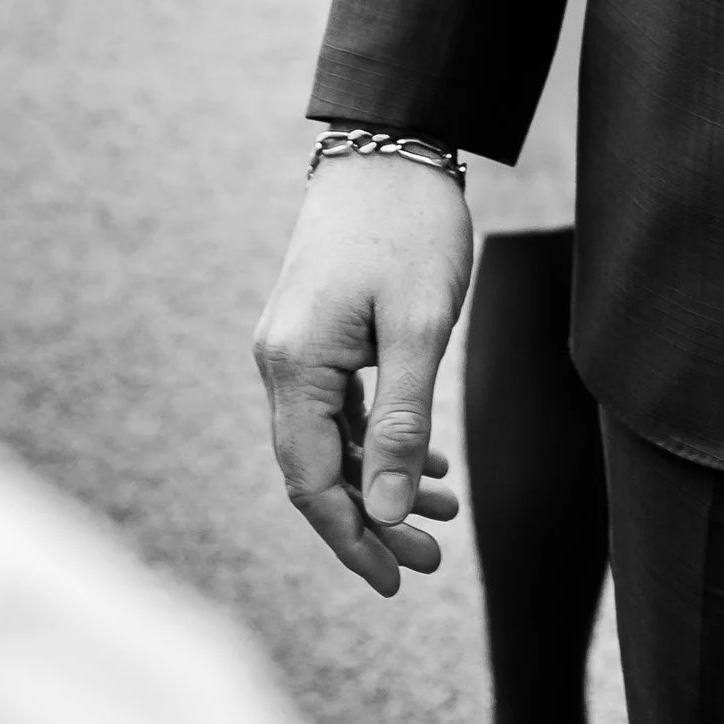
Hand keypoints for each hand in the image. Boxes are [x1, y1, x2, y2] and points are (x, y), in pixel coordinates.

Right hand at [253, 155, 472, 595]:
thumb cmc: (410, 226)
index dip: (353, 538)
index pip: (311, 482)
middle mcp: (281, 361)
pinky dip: (380, 437)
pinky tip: (425, 463)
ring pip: (332, 439)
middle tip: (427, 561)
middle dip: (371, 519)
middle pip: (317, 469)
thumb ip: (401, 423)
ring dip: (381, 480)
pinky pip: (341, 406)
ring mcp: (296, 345)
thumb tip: (383, 514)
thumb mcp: (420, 327)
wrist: (392, 141)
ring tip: (442, 515)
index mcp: (294, 366)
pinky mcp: (318, 330)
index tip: (396, 581)